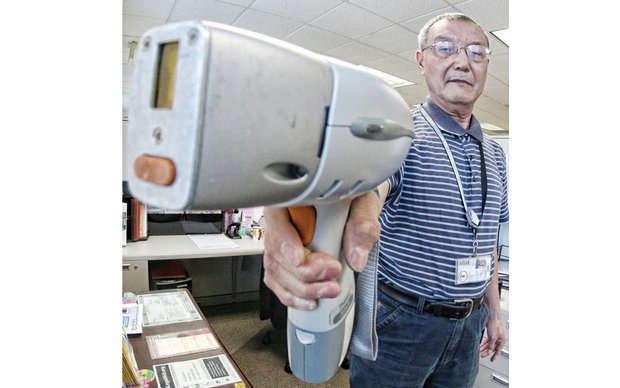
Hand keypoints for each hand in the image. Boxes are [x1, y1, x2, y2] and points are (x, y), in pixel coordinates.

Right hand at [262, 191, 381, 310]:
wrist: (354, 208)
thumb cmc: (353, 200)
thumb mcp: (363, 204)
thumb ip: (361, 224)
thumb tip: (356, 257)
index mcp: (292, 198)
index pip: (276, 217)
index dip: (283, 240)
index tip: (299, 258)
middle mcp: (281, 221)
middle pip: (276, 251)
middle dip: (303, 271)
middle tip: (333, 272)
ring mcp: (280, 243)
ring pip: (276, 271)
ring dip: (302, 288)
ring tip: (330, 290)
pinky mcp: (285, 263)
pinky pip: (278, 283)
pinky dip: (294, 297)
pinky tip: (311, 301)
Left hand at [479, 315, 507, 361]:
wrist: (491, 315)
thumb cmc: (495, 324)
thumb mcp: (493, 337)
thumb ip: (491, 345)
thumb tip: (489, 351)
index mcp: (502, 340)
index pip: (498, 351)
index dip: (495, 356)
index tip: (491, 360)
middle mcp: (499, 338)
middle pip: (492, 347)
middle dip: (487, 351)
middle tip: (481, 355)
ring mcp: (495, 335)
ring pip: (489, 344)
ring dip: (483, 347)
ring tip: (479, 350)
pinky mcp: (491, 332)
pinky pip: (487, 340)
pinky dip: (483, 342)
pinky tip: (480, 345)